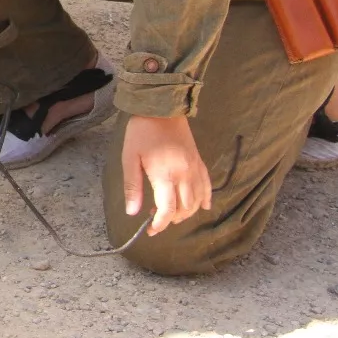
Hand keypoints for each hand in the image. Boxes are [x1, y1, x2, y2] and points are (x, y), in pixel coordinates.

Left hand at [121, 115, 212, 234]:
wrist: (161, 107)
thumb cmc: (141, 132)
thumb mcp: (130, 158)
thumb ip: (132, 187)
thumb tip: (133, 213)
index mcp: (166, 175)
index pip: (168, 210)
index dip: (160, 224)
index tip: (150, 230)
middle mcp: (185, 175)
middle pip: (185, 209)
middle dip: (172, 219)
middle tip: (156, 218)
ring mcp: (195, 169)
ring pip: (198, 201)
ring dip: (187, 212)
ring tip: (172, 213)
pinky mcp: (200, 162)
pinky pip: (207, 186)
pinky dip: (206, 199)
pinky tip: (202, 207)